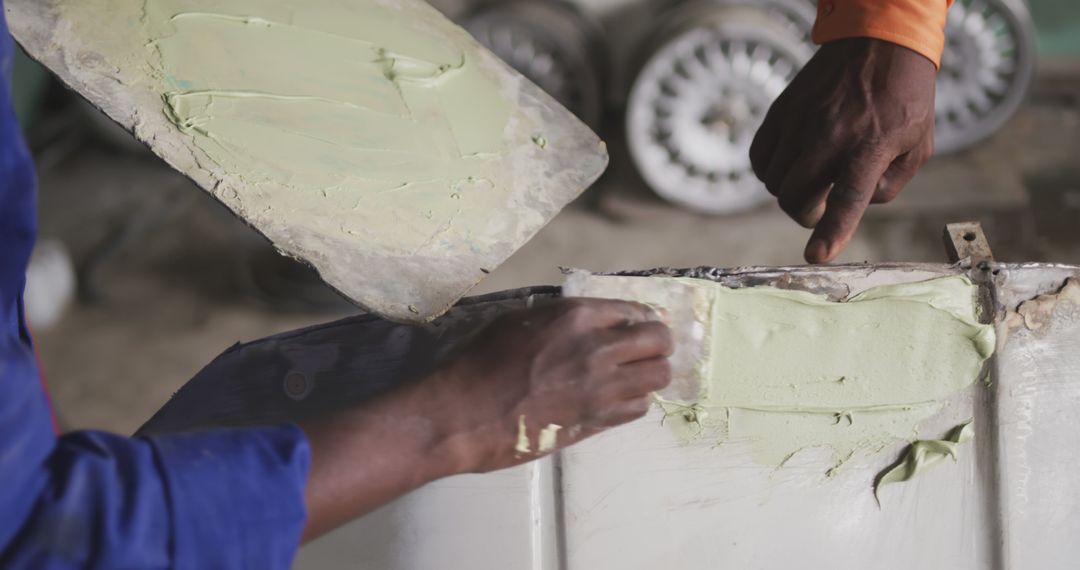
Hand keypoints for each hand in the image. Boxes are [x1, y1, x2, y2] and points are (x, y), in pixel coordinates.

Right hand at [299, 298, 671, 539]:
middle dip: (657, 344)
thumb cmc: (477, 363)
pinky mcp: (597, 421)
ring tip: (635, 376)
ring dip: (650, 374)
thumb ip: (558, 317)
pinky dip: (635, 402)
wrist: (461, 414)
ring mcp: (601, 387)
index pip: (636, 311)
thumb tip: (583, 317)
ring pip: (658, 377)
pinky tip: (618, 399)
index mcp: (576, 316)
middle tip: (646, 350)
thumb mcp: (516, 319)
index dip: (641, 319)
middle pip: (658, 342)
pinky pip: (639, 408)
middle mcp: (598, 348)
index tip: (639, 326)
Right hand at [750, 38, 936, 262]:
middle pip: (794, 197)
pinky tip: (791, 164)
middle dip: (806, 213)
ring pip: (773, 182)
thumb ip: (889, 186)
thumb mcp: (918, 146)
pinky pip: (759, 158)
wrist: (878, 41)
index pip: (847, 198)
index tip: (816, 256)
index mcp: (871, 145)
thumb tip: (855, 206)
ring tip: (811, 178)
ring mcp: (800, 121)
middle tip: (822, 202)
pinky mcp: (781, 112)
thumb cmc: (903, 96)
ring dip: (789, 192)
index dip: (830, 232)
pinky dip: (770, 172)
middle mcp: (830, 134)